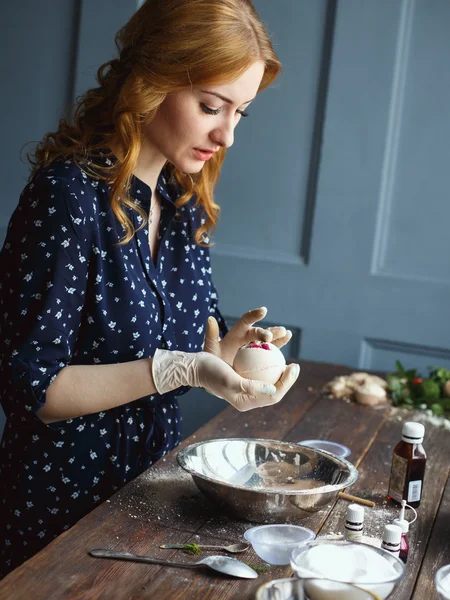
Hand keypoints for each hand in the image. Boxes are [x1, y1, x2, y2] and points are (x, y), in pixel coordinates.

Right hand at [151, 349, 300, 411]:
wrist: (196, 366)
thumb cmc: (211, 372)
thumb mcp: (230, 379)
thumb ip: (250, 387)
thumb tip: (272, 391)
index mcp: (245, 402)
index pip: (272, 396)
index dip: (286, 384)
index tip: (293, 367)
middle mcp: (247, 398)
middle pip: (273, 391)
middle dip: (287, 380)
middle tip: (295, 366)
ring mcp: (245, 388)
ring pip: (269, 382)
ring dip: (280, 373)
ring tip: (288, 361)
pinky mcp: (243, 378)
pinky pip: (261, 373)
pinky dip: (269, 365)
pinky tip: (274, 354)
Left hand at [204, 306, 291, 365]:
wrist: (217, 376)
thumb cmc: (212, 362)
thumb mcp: (210, 350)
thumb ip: (211, 336)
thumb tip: (210, 319)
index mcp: (237, 333)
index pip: (246, 320)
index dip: (254, 315)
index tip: (263, 311)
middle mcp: (248, 338)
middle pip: (260, 332)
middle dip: (268, 331)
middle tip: (274, 335)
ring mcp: (256, 349)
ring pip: (270, 341)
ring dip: (279, 337)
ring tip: (287, 334)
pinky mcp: (261, 359)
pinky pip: (272, 354)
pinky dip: (280, 353)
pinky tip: (287, 356)